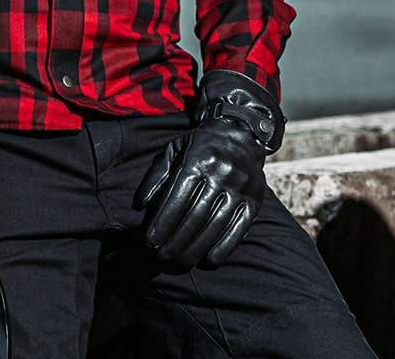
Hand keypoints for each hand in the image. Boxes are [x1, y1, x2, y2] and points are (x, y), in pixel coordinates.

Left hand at [134, 71, 284, 267]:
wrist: (240, 133)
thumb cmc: (200, 145)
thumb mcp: (174, 150)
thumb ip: (156, 176)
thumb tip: (139, 205)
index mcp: (197, 160)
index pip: (177, 198)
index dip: (163, 222)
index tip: (150, 241)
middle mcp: (221, 174)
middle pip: (195, 215)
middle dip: (176, 240)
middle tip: (162, 257)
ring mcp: (240, 188)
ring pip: (215, 225)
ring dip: (196, 248)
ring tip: (180, 261)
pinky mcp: (255, 200)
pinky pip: (239, 228)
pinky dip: (224, 247)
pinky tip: (209, 260)